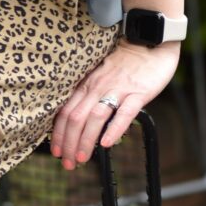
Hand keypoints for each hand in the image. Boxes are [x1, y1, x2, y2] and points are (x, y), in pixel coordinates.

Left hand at [49, 41, 179, 167]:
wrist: (149, 41)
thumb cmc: (125, 62)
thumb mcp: (100, 76)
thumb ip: (90, 95)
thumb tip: (80, 121)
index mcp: (86, 85)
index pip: (65, 112)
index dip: (58, 134)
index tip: (56, 152)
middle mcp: (97, 87)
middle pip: (75, 118)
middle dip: (69, 144)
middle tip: (67, 164)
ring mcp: (117, 90)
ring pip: (95, 118)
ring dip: (86, 140)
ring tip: (82, 158)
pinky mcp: (138, 93)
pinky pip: (124, 113)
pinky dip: (114, 129)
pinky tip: (108, 144)